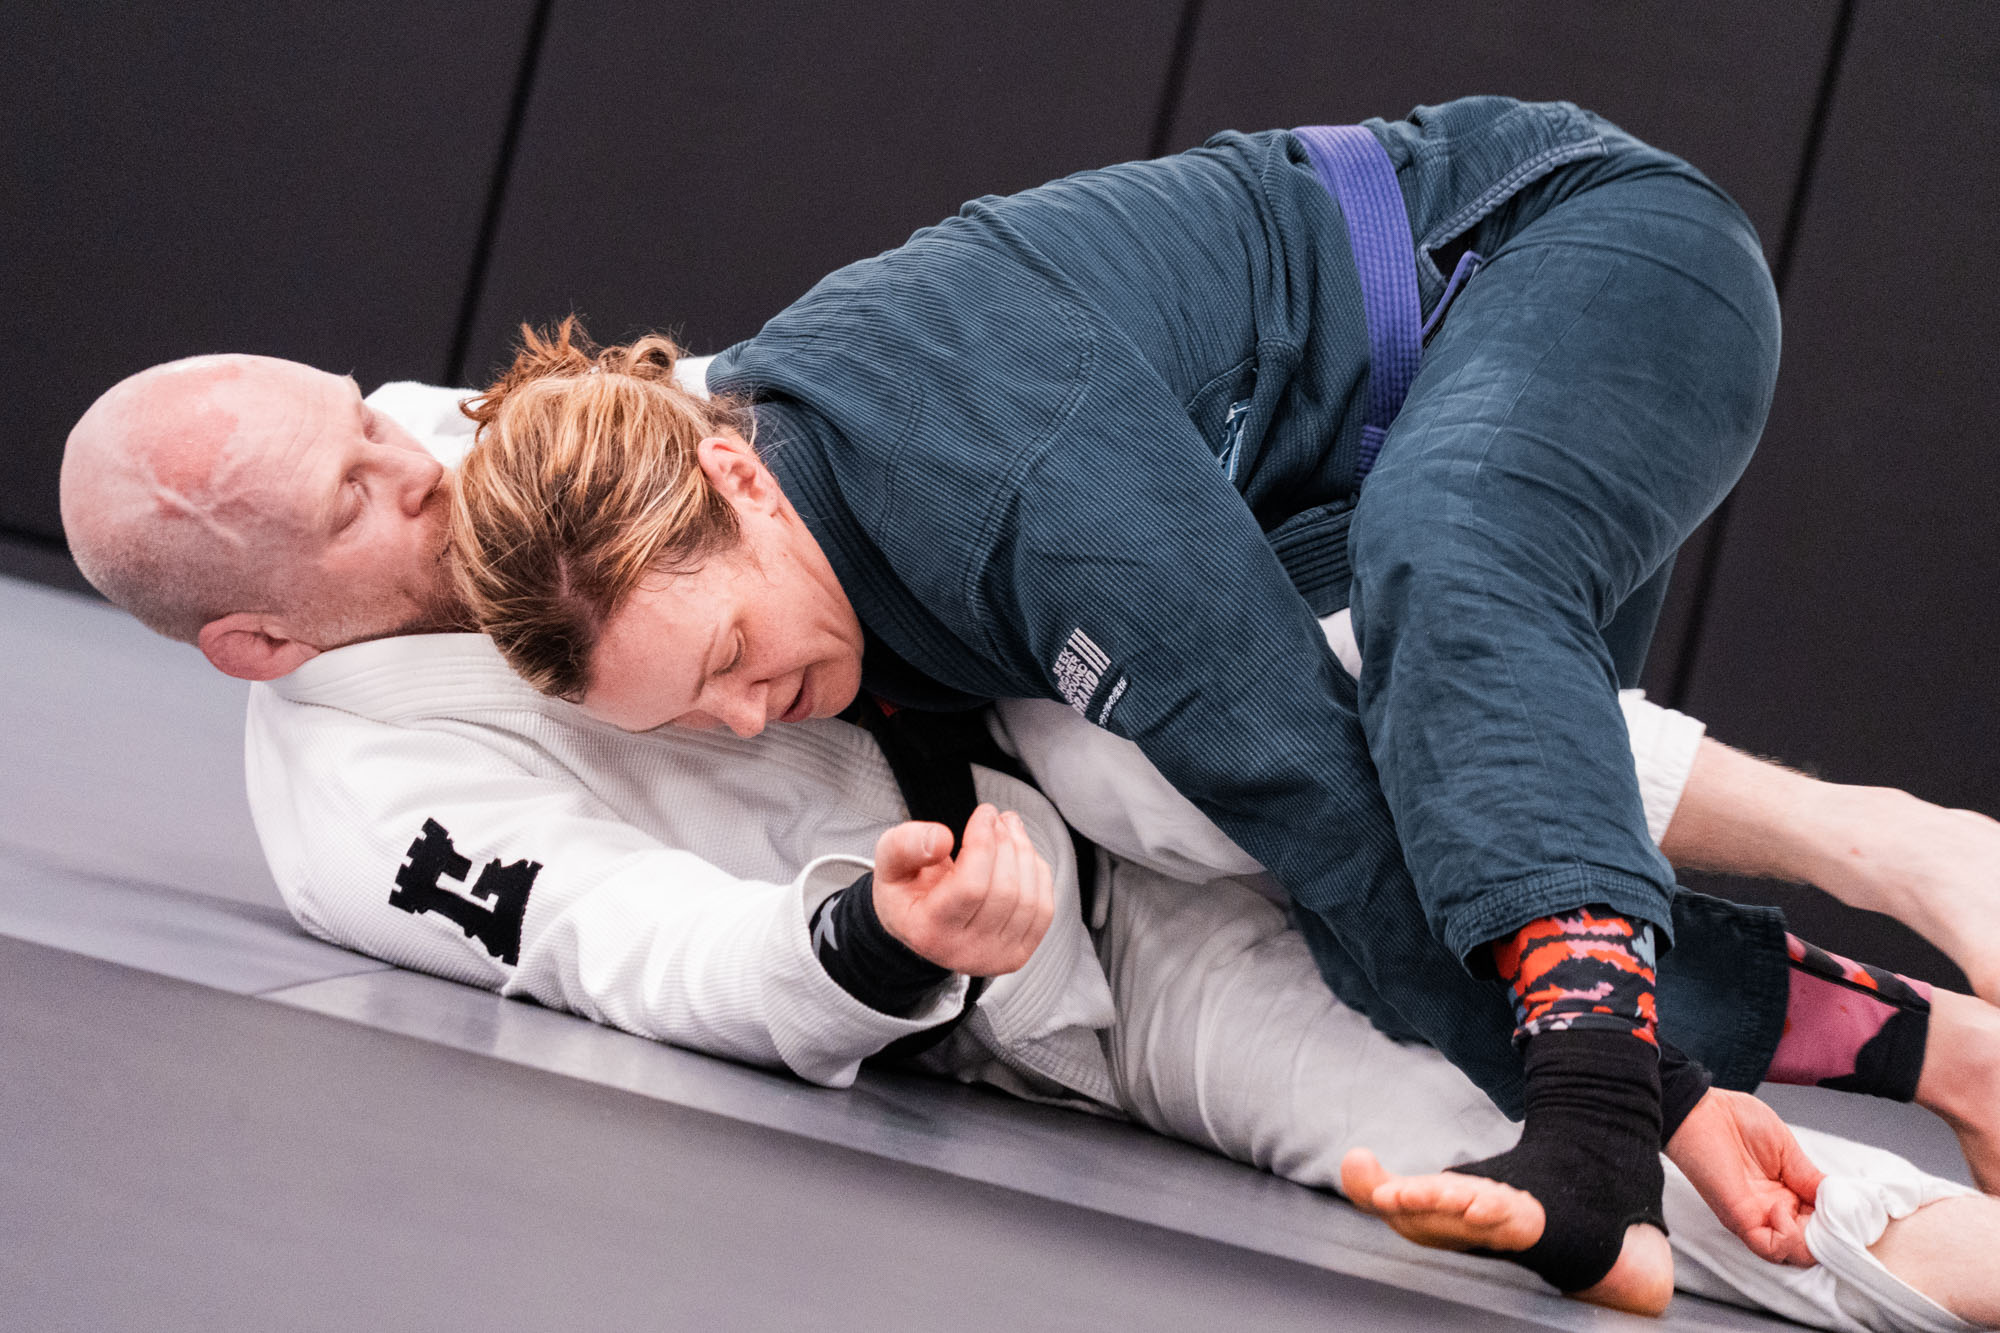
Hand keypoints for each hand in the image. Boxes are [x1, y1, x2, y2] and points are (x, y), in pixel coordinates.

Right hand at [871, 804, 1055, 976]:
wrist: (922, 925)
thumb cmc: (906, 891)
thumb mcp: (888, 864)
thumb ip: (904, 846)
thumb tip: (942, 838)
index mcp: (929, 932)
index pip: (971, 886)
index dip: (984, 842)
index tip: (983, 813)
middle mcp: (964, 953)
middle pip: (1004, 891)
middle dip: (1006, 843)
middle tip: (996, 817)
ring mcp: (996, 958)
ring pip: (1029, 899)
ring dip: (1025, 852)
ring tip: (1009, 828)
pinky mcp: (1019, 954)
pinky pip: (1043, 909)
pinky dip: (1038, 874)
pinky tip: (1021, 855)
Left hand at [1666, 1087, 1825, 1266]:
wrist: (1699, 1108)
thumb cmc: (1735, 1119)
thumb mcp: (1786, 1147)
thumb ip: (1810, 1176)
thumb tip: (1839, 1201)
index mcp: (1787, 1191)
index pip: (1820, 1223)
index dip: (1838, 1222)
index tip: (1849, 1210)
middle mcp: (1773, 1209)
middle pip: (1811, 1244)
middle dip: (1829, 1235)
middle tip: (1830, 1214)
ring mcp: (1756, 1216)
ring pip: (1793, 1254)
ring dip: (1809, 1240)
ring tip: (1801, 1210)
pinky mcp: (1738, 1217)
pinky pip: (1769, 1247)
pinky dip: (1787, 1238)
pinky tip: (1783, 1210)